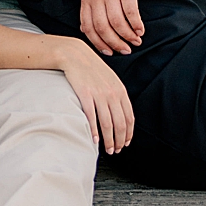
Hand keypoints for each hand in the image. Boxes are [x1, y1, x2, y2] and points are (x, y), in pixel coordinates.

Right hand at [56, 38, 134, 153]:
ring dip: (109, 140)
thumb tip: (121, 113)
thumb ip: (117, 95)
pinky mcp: (85, 95)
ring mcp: (99, 94)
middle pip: (120, 124)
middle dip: (119, 140)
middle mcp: (112, 93)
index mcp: (120, 90)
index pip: (129, 117)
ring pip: (108, 124)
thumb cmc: (93, 68)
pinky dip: (94, 131)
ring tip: (107, 149)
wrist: (76, 55)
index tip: (125, 143)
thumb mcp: (111, 79)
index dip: (128, 134)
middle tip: (116, 150)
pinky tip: (95, 139)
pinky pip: (92, 117)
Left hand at [80, 0, 149, 55]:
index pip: (87, 26)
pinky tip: (141, 30)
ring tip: (136, 41)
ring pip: (117, 23)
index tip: (108, 52)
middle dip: (114, 43)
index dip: (98, 43)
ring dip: (127, 36)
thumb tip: (89, 28)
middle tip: (125, 51)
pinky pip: (131, 13)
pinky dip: (136, 25)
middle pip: (102, 28)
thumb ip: (93, 4)